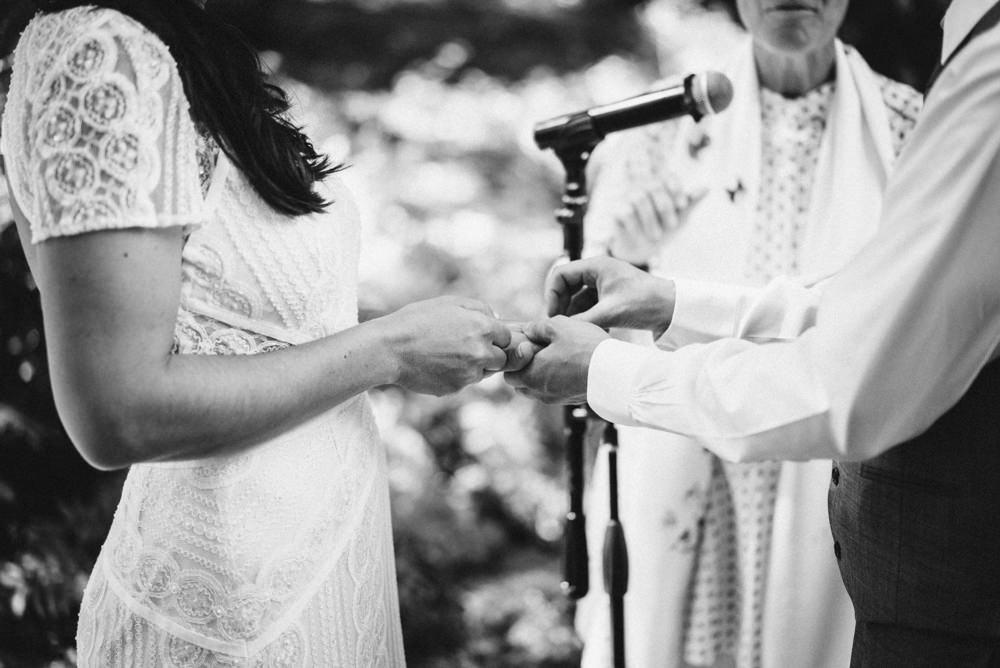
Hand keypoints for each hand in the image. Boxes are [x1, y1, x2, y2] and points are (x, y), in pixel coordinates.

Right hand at [379, 296, 511, 395]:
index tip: (482, 335)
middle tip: (467, 347)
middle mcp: (481, 353)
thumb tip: (496, 317)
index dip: (495, 336)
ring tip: (448, 355)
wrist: (390, 349)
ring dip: (474, 366)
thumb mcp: (448, 303)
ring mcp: (469, 373)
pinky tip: (437, 365)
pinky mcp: (455, 388)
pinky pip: (464, 383)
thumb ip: (478, 308)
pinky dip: (456, 375)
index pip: (506, 337)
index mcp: (483, 328)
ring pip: (483, 373)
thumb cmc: (416, 321)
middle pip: (501, 359)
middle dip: (490, 354)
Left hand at [504, 316, 608, 403]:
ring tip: (557, 357)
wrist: (615, 372)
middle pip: (521, 384)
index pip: (508, 374)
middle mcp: (540, 392)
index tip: (528, 345)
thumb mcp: (558, 327)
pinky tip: (570, 364)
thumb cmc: (585, 348)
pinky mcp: (571, 400)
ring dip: (541, 375)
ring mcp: (556, 399)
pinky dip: (556, 380)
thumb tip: (527, 329)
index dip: (515, 359)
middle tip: (541, 350)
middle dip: (526, 368)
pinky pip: (555, 391)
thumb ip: (536, 327)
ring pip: (538, 389)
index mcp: (531, 376)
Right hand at [546, 256, 675, 336]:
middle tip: (560, 326)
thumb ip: (582, 321)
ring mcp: (605, 284)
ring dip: (575, 315)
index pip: (560, 275)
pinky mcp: (611, 297)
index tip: (553, 315)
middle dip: (561, 306)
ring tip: (577, 332)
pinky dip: (588, 319)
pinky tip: (594, 333)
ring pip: (578, 299)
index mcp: (596, 266)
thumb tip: (559, 330)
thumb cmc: (645, 303)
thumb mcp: (610, 313)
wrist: (673, 310)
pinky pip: (590, 306)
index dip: (551, 294)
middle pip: (566, 286)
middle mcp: (598, 272)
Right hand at [602, 178, 707, 264]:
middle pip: (654, 186)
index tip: (683, 205)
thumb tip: (707, 187)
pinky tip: (640, 236)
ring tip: (656, 236)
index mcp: (661, 185)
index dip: (676, 188)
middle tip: (672, 226)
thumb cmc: (664, 229)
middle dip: (665, 207)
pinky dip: (635, 226)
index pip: (668, 177)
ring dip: (650, 220)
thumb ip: (691, 202)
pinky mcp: (616, 210)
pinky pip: (625, 212)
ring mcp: (629, 197)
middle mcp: (644, 187)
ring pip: (639, 198)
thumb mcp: (681, 217)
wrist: (642, 250)